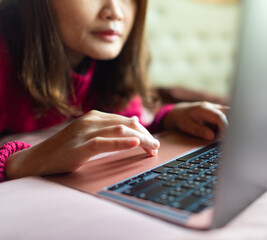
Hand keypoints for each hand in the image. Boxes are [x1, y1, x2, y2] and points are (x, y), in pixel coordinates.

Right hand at [5, 110, 159, 178]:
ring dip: (141, 139)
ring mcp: (86, 132)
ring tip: (154, 148)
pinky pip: (105, 142)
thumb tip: (134, 122)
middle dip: (146, 136)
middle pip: (127, 125)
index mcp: (95, 116)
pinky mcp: (81, 146)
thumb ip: (109, 127)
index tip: (154, 142)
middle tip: (157, 147)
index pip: (127, 122)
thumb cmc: (65, 148)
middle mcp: (92, 120)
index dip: (143, 132)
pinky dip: (122, 142)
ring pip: (121, 131)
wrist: (37, 159)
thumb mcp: (89, 134)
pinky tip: (136, 144)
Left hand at [162, 101, 228, 140]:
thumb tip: (211, 136)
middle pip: (229, 112)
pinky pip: (225, 116)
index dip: (224, 127)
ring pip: (229, 114)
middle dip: (229, 124)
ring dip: (227, 124)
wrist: (178, 112)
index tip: (221, 136)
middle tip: (222, 135)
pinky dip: (224, 123)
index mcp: (204, 109)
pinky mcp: (216, 111)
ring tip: (218, 133)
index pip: (220, 116)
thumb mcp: (187, 126)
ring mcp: (215, 107)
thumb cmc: (182, 119)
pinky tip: (217, 130)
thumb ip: (199, 131)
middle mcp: (211, 106)